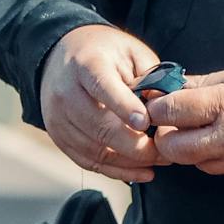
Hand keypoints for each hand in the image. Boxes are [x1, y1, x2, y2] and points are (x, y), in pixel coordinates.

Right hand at [39, 24, 168, 185]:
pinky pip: (88, 162)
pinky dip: (116, 171)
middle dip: (136, 145)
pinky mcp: (58, 136)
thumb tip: (165, 108)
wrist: (63, 55)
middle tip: (165, 151)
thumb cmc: (106, 54)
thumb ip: (149, 77)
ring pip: (95, 150)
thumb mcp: (131, 52)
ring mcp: (58, 117)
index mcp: (86, 64)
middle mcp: (66, 92)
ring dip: (130, 162)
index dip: (123, 106)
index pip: (102, 87)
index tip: (146, 123)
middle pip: (99, 127)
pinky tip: (140, 172)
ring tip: (158, 161)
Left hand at [145, 59, 223, 183]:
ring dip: (193, 149)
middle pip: (173, 149)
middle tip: (176, 122)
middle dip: (166, 135)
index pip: (169, 112)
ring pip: (196, 163)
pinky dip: (218, 158)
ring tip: (208, 129)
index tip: (160, 102)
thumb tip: (173, 86)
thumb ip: (204, 84)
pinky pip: (223, 170)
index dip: (158, 107)